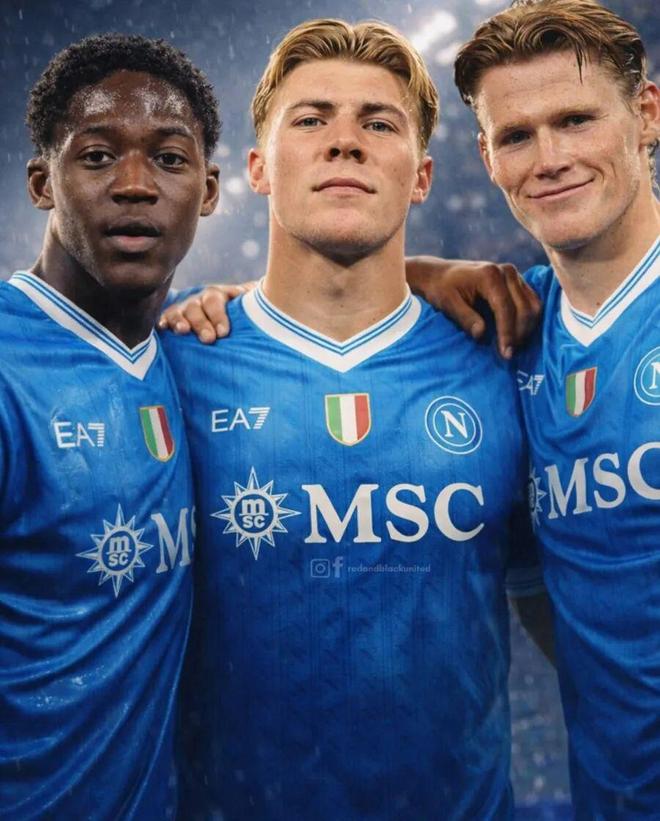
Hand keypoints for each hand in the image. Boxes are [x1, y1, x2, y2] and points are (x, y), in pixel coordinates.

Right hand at [158, 282, 256, 342]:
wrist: (228, 315)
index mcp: (217, 296)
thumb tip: (269, 290)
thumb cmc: (241, 314)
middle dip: (202, 324)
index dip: (218, 316)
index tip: (223, 333)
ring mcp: (184, 309)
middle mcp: (198, 300)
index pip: (215, 302)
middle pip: (196, 308)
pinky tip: (162, 329)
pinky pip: (165, 319)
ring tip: (183, 332)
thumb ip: (254, 303)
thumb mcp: (248, 306)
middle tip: (209, 339)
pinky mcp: (172, 320)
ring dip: (179, 322)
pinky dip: (163, 323)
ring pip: (178, 312)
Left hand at [405, 256, 541, 358]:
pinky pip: (531, 303)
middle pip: (524, 308)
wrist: (441, 274)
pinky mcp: (518, 282)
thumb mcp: (447, 303)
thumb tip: (481, 334)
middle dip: (519, 334)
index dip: (507, 333)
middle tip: (509, 354)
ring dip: (526, 329)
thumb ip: (465, 318)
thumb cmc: (441, 288)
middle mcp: (506, 271)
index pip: (506, 308)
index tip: (506, 354)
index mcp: (489, 275)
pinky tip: (516, 335)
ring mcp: (514, 275)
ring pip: (533, 306)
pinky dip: (527, 320)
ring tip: (513, 346)